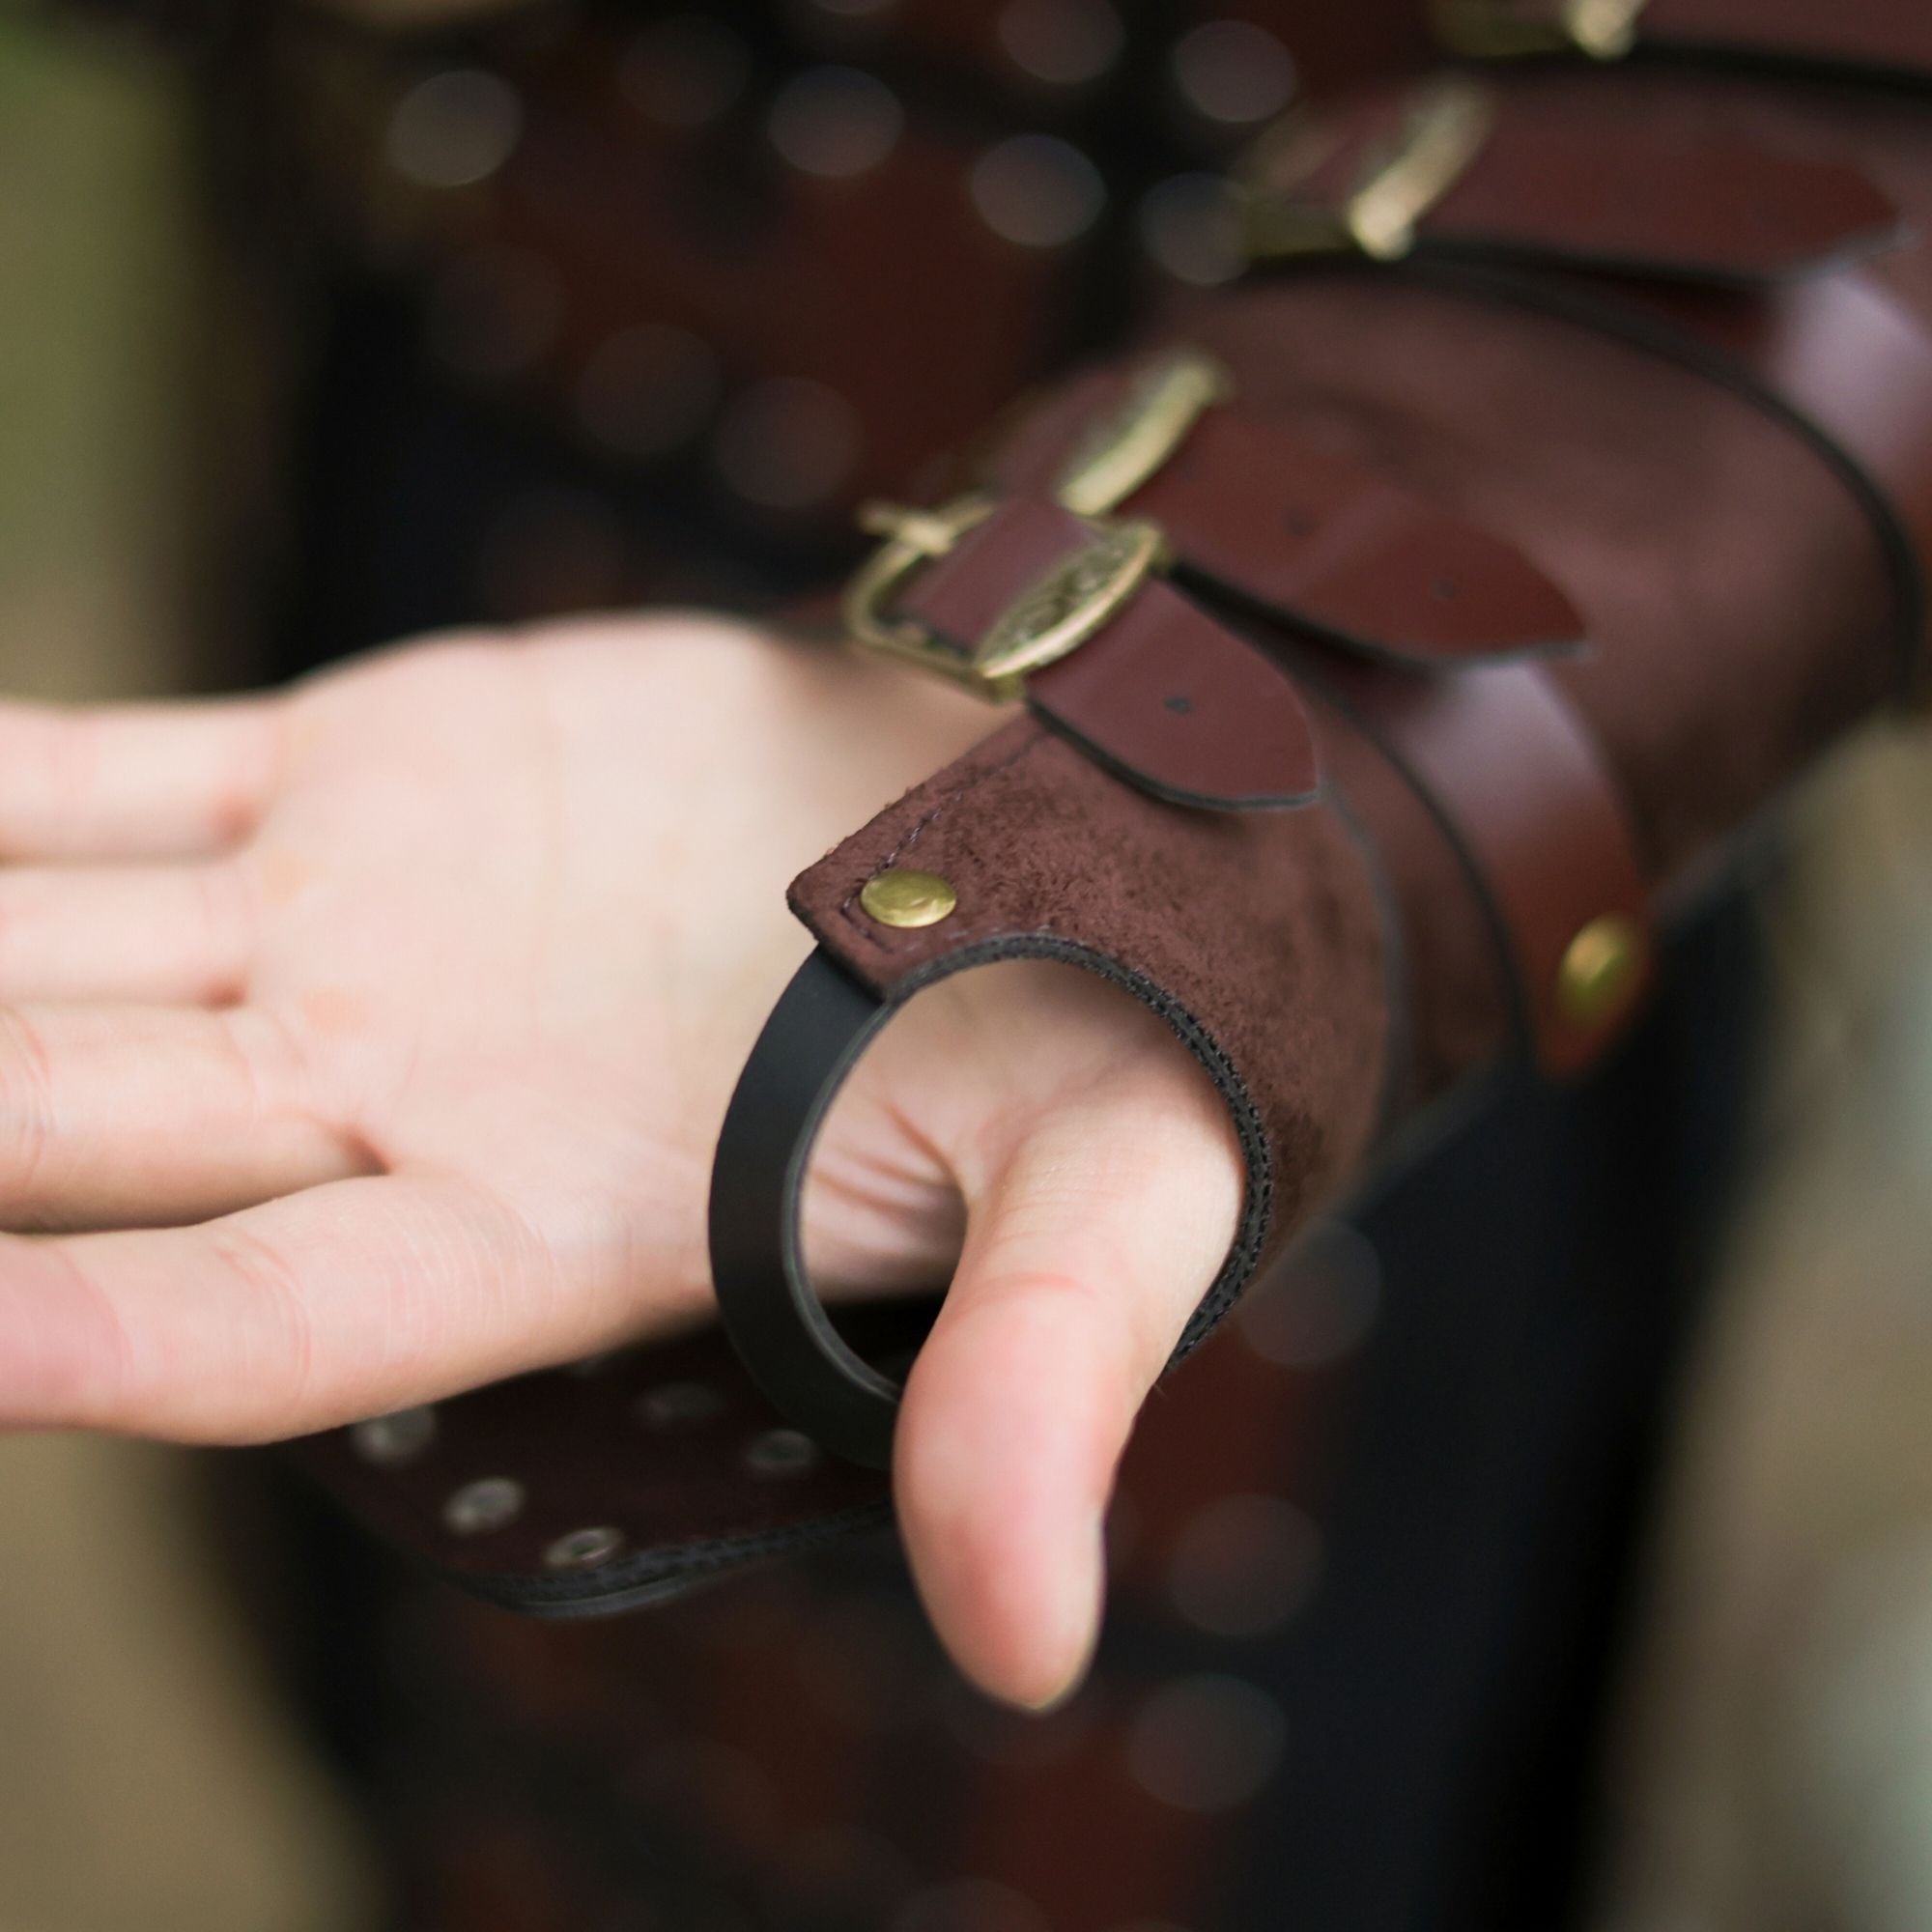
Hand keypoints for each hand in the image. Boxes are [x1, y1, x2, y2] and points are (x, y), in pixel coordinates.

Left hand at [0, 617, 1240, 1708]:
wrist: (1047, 801)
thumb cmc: (1102, 1028)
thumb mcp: (1102, 1203)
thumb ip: (1035, 1388)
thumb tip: (1031, 1649)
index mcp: (557, 1228)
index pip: (280, 1315)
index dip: (106, 1334)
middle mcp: (406, 1102)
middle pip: (81, 1140)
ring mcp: (351, 935)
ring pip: (41, 960)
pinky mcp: (351, 777)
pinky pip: (104, 780)